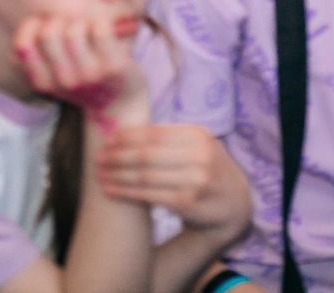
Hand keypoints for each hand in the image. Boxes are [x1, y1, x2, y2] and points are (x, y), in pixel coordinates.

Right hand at [14, 14, 147, 131]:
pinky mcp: (114, 67)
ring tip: (88, 33)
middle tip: (69, 27)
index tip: (45, 26)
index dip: (31, 26)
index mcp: (42, 81)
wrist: (119, 104)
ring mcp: (89, 75)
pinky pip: (100, 28)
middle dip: (58, 21)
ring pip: (74, 29)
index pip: (22, 44)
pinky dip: (101, 22)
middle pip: (49, 32)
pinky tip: (104, 32)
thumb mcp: (50, 74)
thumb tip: (28, 24)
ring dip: (81, 22)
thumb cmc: (80, 79)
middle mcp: (63, 81)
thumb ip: (33, 54)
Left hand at [96, 124, 251, 243]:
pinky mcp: (188, 203)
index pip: (154, 133)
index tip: (107, 139)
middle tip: (98, 158)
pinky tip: (112, 191)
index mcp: (198, 135)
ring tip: (100, 174)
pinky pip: (150, 195)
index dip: (127, 136)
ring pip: (145, 176)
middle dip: (117, 156)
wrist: (235, 204)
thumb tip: (124, 130)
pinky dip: (127, 193)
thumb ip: (170, 138)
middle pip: (147, 154)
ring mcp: (195, 180)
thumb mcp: (198, 146)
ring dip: (118, 175)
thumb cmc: (207, 170)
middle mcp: (199, 155)